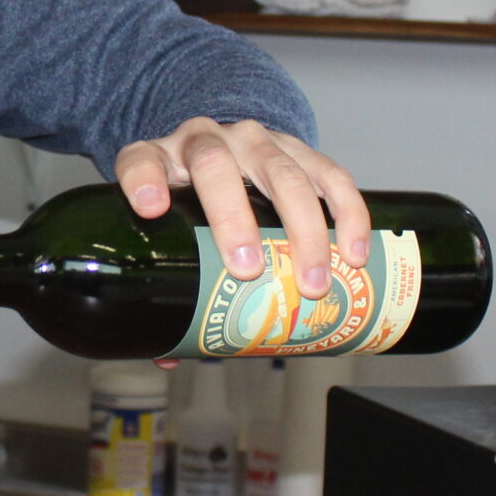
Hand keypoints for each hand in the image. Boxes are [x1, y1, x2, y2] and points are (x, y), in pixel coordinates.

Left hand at [112, 116, 369, 300]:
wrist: (222, 145)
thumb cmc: (188, 194)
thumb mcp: (167, 225)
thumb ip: (166, 283)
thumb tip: (171, 357)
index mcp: (160, 159)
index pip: (140, 161)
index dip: (143, 181)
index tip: (151, 209)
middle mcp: (205, 139)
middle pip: (215, 165)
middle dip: (233, 218)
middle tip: (247, 269)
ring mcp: (254, 140)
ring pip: (283, 172)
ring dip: (303, 229)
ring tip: (314, 281)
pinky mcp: (298, 148)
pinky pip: (329, 174)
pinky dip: (347, 213)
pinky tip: (356, 252)